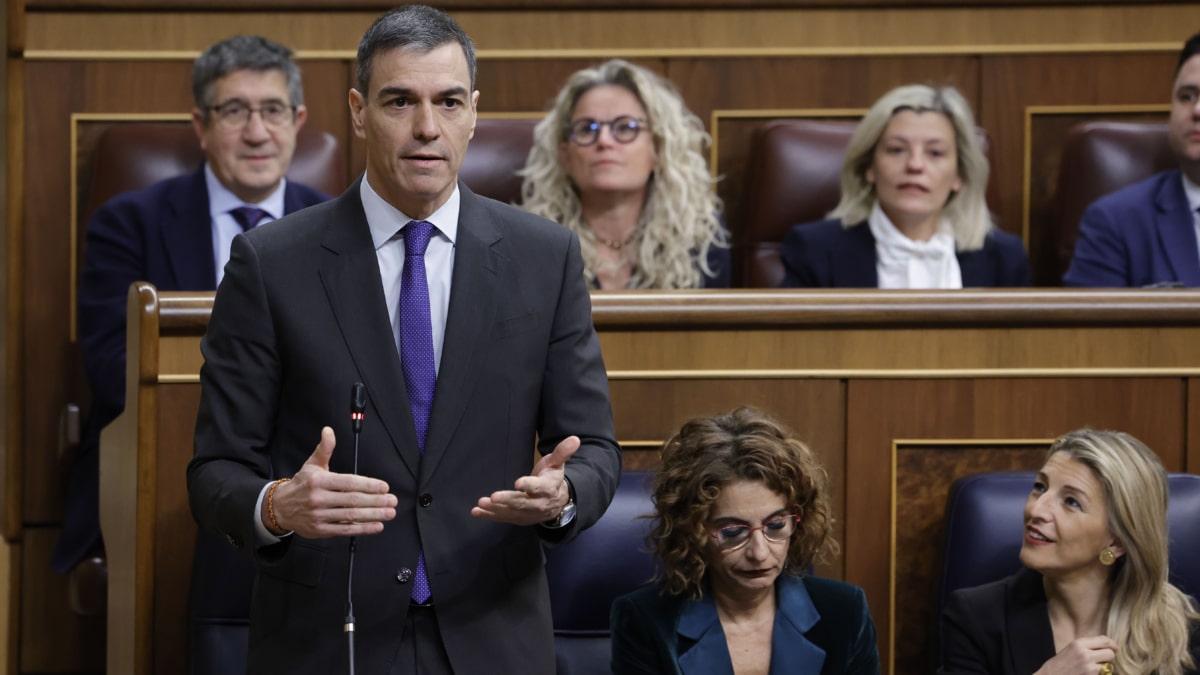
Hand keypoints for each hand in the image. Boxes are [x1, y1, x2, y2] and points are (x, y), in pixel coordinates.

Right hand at [262, 426, 396, 537]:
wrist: (280, 508)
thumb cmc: (302, 484)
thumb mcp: (312, 464)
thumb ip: (324, 449)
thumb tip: (328, 431)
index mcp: (319, 481)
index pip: (348, 482)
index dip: (368, 485)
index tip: (384, 487)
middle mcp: (319, 498)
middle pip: (353, 500)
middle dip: (376, 501)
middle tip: (392, 500)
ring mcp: (319, 515)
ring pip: (351, 516)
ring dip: (373, 515)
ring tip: (389, 512)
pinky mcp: (321, 530)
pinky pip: (345, 530)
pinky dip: (363, 529)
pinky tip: (377, 526)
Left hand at [471, 435, 579, 525]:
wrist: (557, 502)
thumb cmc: (553, 478)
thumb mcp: (557, 463)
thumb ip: (563, 452)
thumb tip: (575, 439)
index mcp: (548, 488)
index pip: (538, 487)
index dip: (529, 485)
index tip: (518, 483)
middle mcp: (538, 503)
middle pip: (522, 502)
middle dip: (507, 500)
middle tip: (493, 497)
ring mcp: (528, 513)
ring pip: (511, 512)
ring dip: (495, 509)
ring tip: (481, 503)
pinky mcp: (518, 518)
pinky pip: (503, 518)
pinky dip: (490, 516)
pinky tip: (476, 512)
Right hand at [1034, 635, 1116, 674]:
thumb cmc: (1059, 665)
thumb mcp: (1071, 649)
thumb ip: (1086, 646)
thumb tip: (1105, 645)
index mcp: (1078, 643)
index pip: (1104, 640)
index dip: (1112, 644)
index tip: (1114, 648)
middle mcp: (1084, 653)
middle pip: (1110, 653)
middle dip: (1109, 657)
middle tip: (1104, 661)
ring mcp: (1088, 667)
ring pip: (1109, 665)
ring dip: (1106, 668)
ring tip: (1095, 669)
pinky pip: (1104, 674)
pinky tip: (1091, 674)